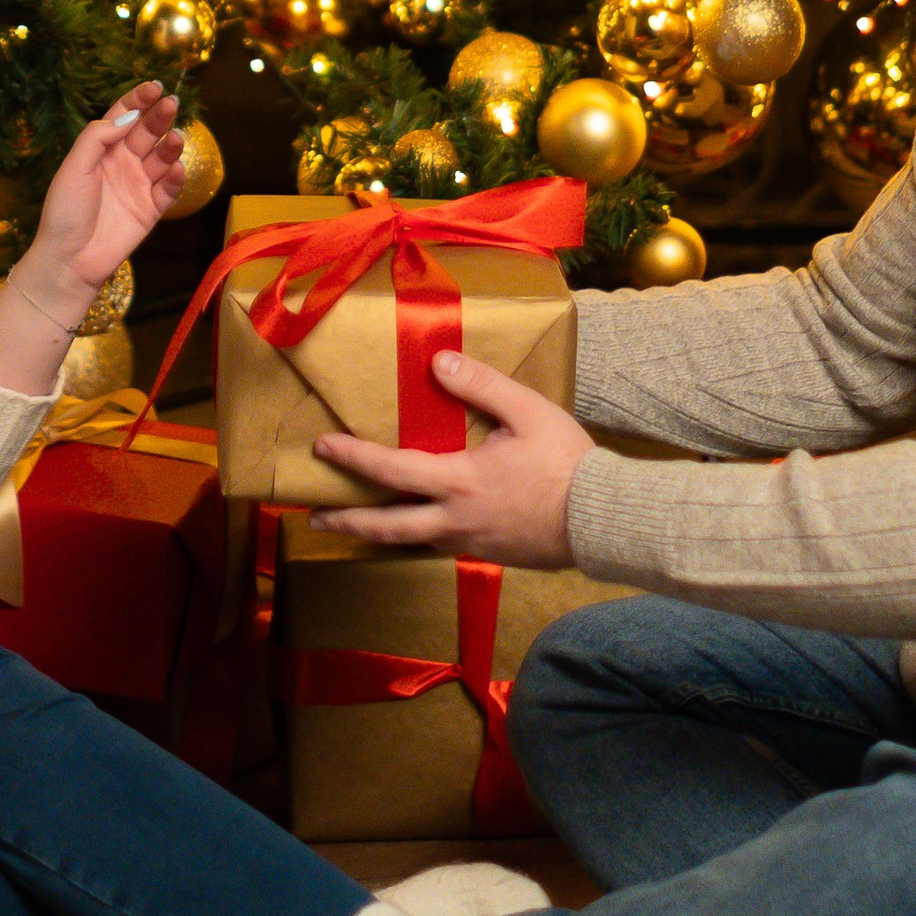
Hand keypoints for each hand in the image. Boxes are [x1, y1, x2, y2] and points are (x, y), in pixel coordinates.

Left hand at [20, 82, 186, 317]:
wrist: (68, 260)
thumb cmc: (65, 211)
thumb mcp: (74, 167)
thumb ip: (97, 138)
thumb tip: (127, 116)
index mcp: (101, 151)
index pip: (123, 117)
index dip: (139, 101)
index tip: (155, 88)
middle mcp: (122, 163)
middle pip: (146, 133)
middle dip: (159, 117)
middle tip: (172, 104)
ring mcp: (139, 186)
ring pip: (161, 158)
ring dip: (170, 146)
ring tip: (175, 138)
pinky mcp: (151, 210)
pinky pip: (168, 190)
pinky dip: (176, 177)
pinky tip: (177, 168)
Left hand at [312, 351, 592, 570]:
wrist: (601, 520)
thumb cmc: (565, 463)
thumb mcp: (526, 411)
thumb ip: (481, 384)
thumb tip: (438, 361)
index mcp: (458, 482)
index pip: (390, 470)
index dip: (352, 458)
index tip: (322, 448)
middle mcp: (454, 520)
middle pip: (386, 526)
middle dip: (346, 522)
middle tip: (314, 518)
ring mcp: (470, 542)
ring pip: (412, 541)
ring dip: (378, 533)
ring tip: (357, 525)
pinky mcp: (488, 554)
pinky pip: (440, 544)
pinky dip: (416, 536)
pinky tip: (420, 526)